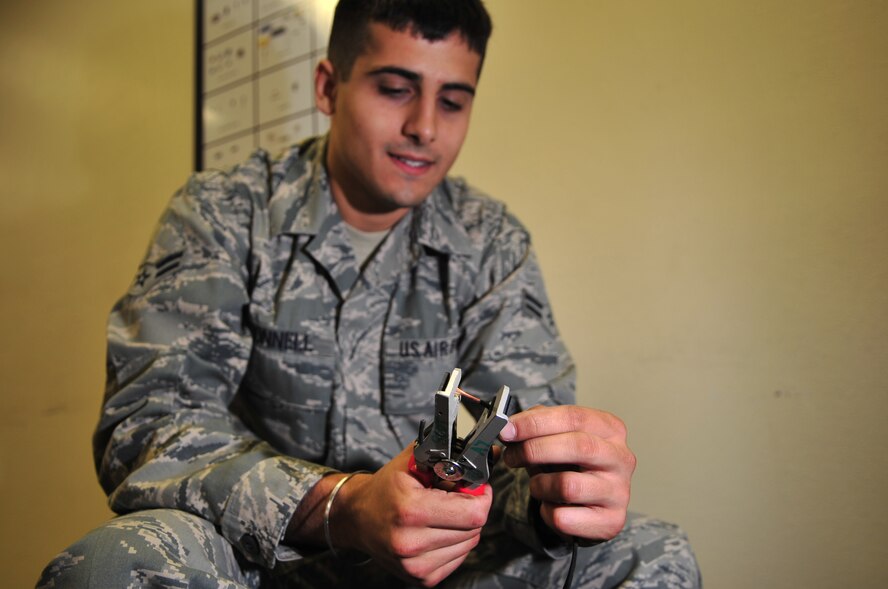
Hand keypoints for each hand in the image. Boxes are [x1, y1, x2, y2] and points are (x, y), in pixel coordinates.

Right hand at [332, 445, 491, 586]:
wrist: (357, 518)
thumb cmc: (386, 488)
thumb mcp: (413, 461)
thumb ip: (452, 454)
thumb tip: (494, 452)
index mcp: (411, 510)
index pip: (474, 513)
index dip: (481, 497)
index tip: (476, 488)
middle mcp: (411, 543)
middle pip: (474, 529)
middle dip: (471, 510)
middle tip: (454, 498)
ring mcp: (416, 566)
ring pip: (469, 544)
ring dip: (464, 528)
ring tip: (441, 514)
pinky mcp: (421, 579)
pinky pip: (458, 559)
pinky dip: (454, 543)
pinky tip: (437, 531)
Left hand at [499, 405, 635, 542]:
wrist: (590, 505)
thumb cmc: (572, 464)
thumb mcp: (558, 437)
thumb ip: (537, 426)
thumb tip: (509, 427)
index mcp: (610, 429)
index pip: (574, 417)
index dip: (536, 422)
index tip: (507, 429)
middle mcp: (621, 458)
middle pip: (577, 446)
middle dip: (535, 449)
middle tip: (511, 456)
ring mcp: (619, 492)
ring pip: (568, 486)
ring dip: (540, 485)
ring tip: (537, 485)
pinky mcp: (611, 521)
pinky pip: (564, 517)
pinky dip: (546, 512)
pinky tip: (550, 505)